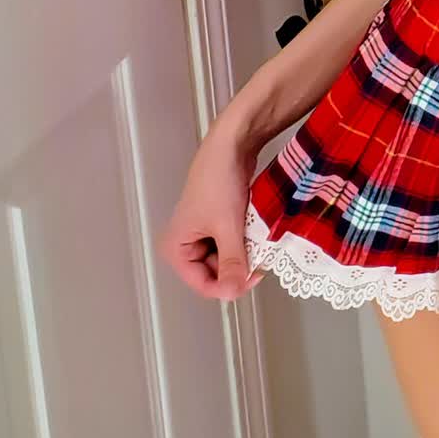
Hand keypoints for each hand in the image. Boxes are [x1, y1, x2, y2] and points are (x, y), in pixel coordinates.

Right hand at [158, 114, 267, 303]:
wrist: (231, 144)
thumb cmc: (220, 182)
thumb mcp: (227, 226)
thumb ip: (231, 262)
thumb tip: (234, 292)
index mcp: (176, 249)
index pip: (204, 285)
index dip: (230, 285)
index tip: (256, 275)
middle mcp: (185, 245)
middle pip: (216, 273)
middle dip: (240, 267)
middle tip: (262, 255)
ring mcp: (202, 235)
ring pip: (228, 259)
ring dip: (245, 253)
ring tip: (259, 240)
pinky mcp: (218, 224)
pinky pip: (233, 243)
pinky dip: (246, 241)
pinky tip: (257, 233)